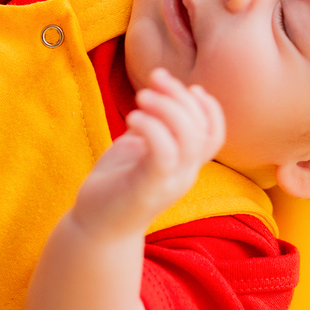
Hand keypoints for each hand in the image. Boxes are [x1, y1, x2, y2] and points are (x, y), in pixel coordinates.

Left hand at [72, 68, 225, 237]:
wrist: (95, 229)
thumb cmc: (115, 185)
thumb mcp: (137, 150)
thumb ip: (153, 127)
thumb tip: (156, 95)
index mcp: (186, 165)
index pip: (214, 133)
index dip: (209, 107)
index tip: (189, 86)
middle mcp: (185, 175)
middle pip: (201, 129)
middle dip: (179, 96)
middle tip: (153, 80)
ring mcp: (169, 183)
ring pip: (188, 139)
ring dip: (167, 108)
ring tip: (141, 97)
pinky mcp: (148, 189)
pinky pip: (163, 154)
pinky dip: (152, 129)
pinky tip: (132, 118)